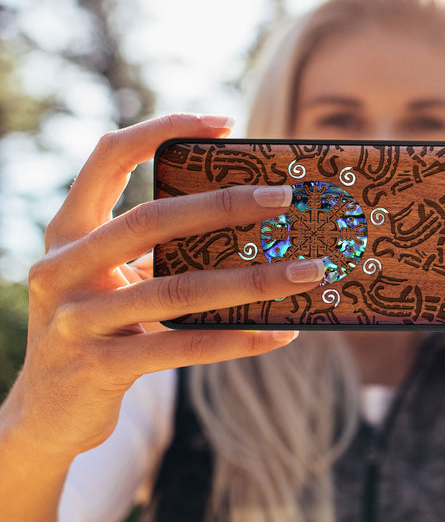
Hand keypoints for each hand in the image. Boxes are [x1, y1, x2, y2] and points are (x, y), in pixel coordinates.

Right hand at [3, 114, 324, 461]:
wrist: (46, 412)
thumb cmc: (97, 326)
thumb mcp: (112, 278)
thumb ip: (156, 249)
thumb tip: (247, 222)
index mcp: (68, 231)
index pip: (108, 157)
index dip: (162, 129)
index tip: (224, 122)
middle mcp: (62, 267)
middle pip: (151, 219)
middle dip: (224, 204)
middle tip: (284, 197)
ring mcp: (76, 319)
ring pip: (177, 290)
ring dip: (252, 280)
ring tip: (306, 271)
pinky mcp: (98, 368)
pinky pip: (182, 347)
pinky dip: (236, 339)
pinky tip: (279, 333)